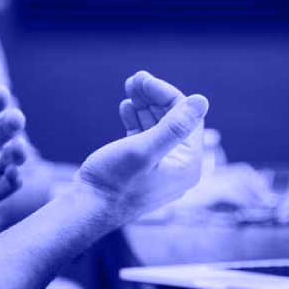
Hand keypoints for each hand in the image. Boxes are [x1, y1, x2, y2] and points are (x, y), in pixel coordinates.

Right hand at [75, 71, 208, 225]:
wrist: (86, 210)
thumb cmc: (113, 183)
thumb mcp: (144, 150)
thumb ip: (174, 126)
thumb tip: (202, 100)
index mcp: (188, 165)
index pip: (186, 118)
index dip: (166, 94)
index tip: (143, 79)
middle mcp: (179, 168)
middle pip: (173, 121)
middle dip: (154, 98)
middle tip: (134, 78)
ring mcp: (161, 169)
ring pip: (157, 127)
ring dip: (144, 106)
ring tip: (129, 87)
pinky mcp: (143, 169)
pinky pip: (146, 138)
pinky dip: (137, 121)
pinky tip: (126, 107)